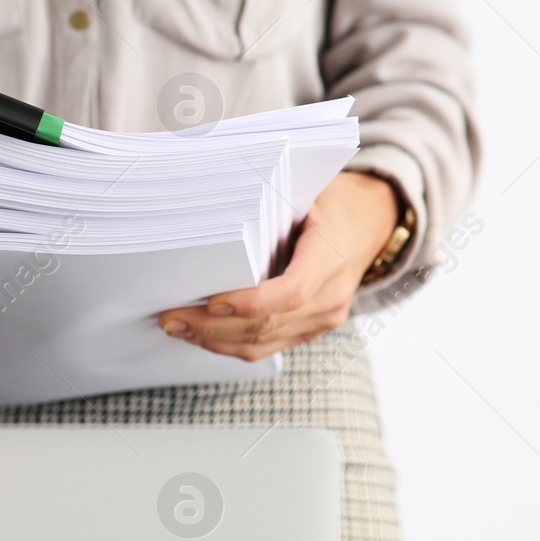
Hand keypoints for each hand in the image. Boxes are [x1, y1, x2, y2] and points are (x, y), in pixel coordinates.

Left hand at [157, 172, 400, 361]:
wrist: (369, 224)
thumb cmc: (328, 203)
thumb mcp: (305, 194)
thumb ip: (266, 209)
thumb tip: (205, 215)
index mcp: (332, 257)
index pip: (291, 292)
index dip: (249, 303)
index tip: (211, 301)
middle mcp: (331, 297)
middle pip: (268, 324)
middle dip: (213, 326)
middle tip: (170, 318)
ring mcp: (322, 320)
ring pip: (263, 343)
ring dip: (214, 340)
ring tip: (176, 328)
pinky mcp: (309, 331)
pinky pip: (268, 346)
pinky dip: (230, 343)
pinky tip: (201, 335)